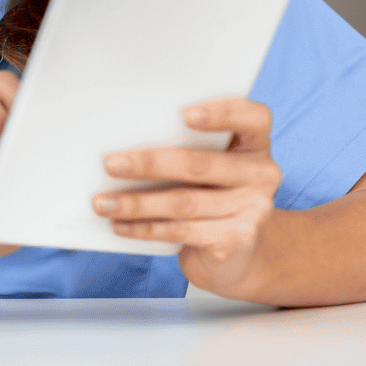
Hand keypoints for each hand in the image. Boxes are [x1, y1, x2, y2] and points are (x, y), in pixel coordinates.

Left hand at [94, 98, 282, 294]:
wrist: (237, 253)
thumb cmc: (212, 193)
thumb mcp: (211, 165)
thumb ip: (188, 147)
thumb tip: (125, 144)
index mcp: (255, 144)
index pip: (253, 118)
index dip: (222, 113)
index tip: (183, 114)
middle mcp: (262, 174)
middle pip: (200, 164)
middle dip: (149, 163)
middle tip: (111, 164)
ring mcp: (252, 210)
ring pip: (184, 202)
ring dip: (137, 203)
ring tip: (103, 202)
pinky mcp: (235, 240)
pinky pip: (181, 231)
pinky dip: (145, 228)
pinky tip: (120, 224)